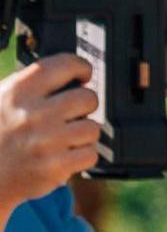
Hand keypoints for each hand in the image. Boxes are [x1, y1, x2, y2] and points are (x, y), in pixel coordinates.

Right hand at [0, 56, 104, 208]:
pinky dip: (82, 156)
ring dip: (83, 133)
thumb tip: (71, 74)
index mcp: (18, 91)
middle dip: (85, 105)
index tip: (83, 74)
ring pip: (92, 128)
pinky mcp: (55, 167)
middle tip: (74, 111)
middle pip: (88, 98)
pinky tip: (65, 154)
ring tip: (65, 137)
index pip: (65, 65)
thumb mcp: (1, 99)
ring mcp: (46, 141)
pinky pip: (91, 154)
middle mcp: (33, 113)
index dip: (81, 67)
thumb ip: (32, 85)